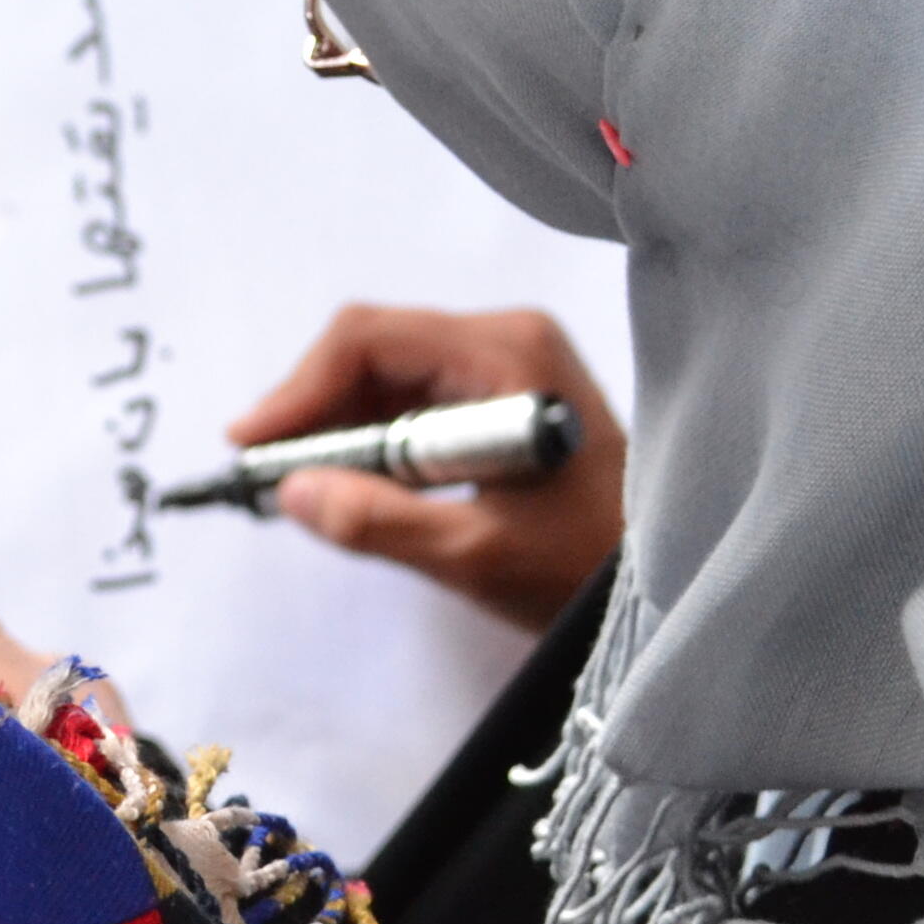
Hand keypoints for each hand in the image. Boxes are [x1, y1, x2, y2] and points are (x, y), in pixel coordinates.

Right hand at [228, 305, 622, 633]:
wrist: (672, 585)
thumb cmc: (588, 565)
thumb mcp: (476, 554)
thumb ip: (378, 522)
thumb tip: (290, 494)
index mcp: (506, 352)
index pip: (371, 339)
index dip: (300, 389)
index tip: (252, 446)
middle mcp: (505, 340)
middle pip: (374, 351)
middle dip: (312, 411)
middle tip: (265, 476)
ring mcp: (506, 368)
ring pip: (388, 380)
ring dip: (338, 430)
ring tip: (300, 488)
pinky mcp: (503, 403)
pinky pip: (414, 406)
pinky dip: (372, 443)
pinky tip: (350, 485)